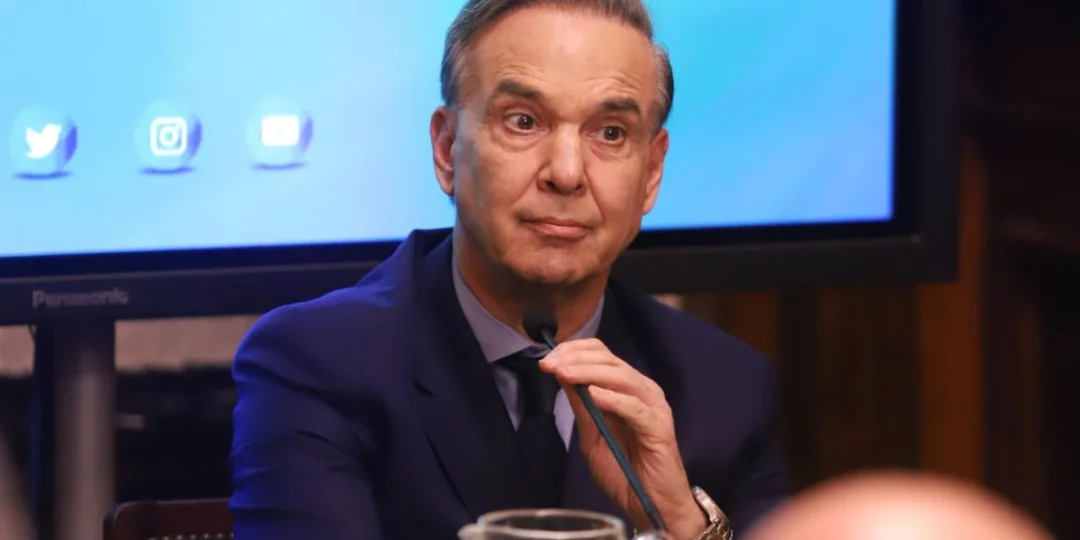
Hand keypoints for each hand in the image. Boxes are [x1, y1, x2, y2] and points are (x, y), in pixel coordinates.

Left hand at [539, 339, 705, 539]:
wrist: (653, 507)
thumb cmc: (625, 472)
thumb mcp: (592, 436)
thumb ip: (581, 406)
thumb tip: (561, 374)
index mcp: (627, 389)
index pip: (602, 355)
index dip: (573, 351)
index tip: (547, 359)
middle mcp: (643, 391)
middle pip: (609, 360)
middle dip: (575, 359)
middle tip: (549, 364)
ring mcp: (653, 407)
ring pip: (621, 376)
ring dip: (589, 372)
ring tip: (564, 373)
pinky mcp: (659, 427)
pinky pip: (634, 407)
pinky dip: (612, 398)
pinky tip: (593, 395)